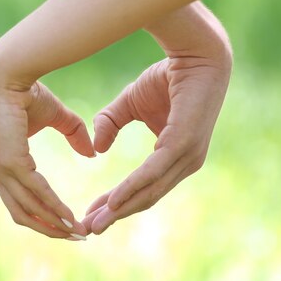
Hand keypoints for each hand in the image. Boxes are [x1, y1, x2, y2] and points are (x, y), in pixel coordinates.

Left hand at [0, 69, 93, 239]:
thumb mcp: (56, 116)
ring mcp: (1, 169)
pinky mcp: (10, 162)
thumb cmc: (28, 90)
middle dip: (50, 229)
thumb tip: (90, 153)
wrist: (11, 73)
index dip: (45, 216)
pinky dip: (53, 206)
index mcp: (4, 163)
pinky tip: (69, 216)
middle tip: (76, 237)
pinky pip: (36, 192)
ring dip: (53, 224)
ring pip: (28, 209)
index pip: (22, 200)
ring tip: (77, 232)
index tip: (68, 224)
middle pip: (23, 214)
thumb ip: (73, 133)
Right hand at [82, 17, 231, 234]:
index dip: (116, 203)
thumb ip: (109, 123)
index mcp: (173, 156)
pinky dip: (132, 188)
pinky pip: (154, 172)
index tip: (91, 214)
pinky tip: (114, 201)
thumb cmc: (166, 76)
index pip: (143, 188)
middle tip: (87, 229)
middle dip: (114, 214)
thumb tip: (97, 148)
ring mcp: (186, 156)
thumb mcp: (128, 103)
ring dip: (120, 208)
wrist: (192, 52)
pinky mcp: (184, 144)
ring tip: (95, 222)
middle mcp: (183, 162)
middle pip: (145, 197)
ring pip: (149, 191)